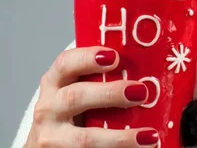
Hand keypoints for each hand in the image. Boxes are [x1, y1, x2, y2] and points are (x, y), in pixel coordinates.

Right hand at [24, 46, 159, 147]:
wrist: (51, 144)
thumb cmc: (73, 110)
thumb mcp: (79, 89)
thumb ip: (100, 79)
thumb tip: (147, 69)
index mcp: (55, 83)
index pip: (66, 64)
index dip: (88, 58)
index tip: (114, 57)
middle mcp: (48, 108)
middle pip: (76, 97)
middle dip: (110, 94)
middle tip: (141, 92)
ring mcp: (52, 137)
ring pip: (85, 139)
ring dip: (120, 137)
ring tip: (148, 136)